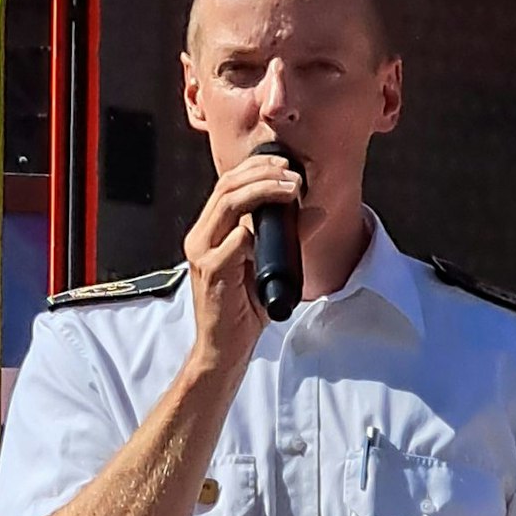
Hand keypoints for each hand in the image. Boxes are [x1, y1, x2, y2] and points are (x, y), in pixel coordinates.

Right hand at [184, 148, 303, 378]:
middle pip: (227, 187)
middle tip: (292, 173)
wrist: (224, 350)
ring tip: (290, 189)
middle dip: (262, 173)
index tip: (285, 165)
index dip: (256, 169)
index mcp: (210, 233)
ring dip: (262, 191)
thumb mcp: (267, 268)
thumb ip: (284, 239)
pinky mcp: (212, 272)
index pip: (228, 186)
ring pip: (229, 205)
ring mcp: (203, 254)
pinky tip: (272, 232)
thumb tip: (314, 213)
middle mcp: (201, 238)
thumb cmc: (242, 312)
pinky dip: (254, 231)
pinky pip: (233, 242)